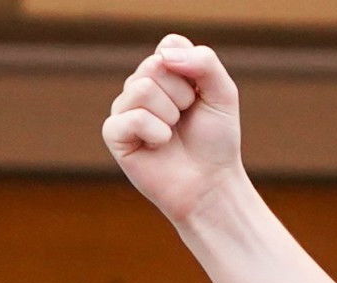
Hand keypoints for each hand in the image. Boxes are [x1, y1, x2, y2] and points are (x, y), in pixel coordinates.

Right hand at [103, 36, 246, 224]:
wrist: (210, 184)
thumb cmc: (215, 139)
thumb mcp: (223, 93)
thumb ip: (204, 62)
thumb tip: (163, 57)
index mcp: (165, 71)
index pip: (169, 45)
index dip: (191, 70)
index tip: (199, 96)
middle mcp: (141, 85)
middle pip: (155, 65)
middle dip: (182, 94)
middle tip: (186, 118)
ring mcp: (124, 108)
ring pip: (142, 88)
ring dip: (170, 114)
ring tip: (173, 132)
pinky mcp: (114, 133)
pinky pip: (131, 117)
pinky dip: (155, 132)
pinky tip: (160, 145)